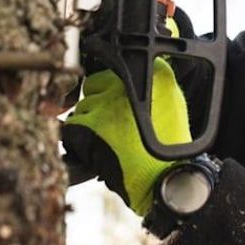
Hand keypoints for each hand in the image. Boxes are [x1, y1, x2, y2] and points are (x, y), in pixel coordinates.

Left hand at [61, 56, 191, 216]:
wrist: (164, 175)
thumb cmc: (171, 146)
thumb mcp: (173, 104)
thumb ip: (152, 85)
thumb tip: (132, 79)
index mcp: (152, 73)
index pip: (116, 69)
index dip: (112, 88)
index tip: (115, 101)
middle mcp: (127, 82)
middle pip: (94, 86)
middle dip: (96, 103)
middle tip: (109, 123)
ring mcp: (105, 103)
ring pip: (81, 107)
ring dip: (87, 123)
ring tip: (107, 140)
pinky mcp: (88, 125)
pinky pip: (71, 127)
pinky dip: (77, 140)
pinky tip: (94, 150)